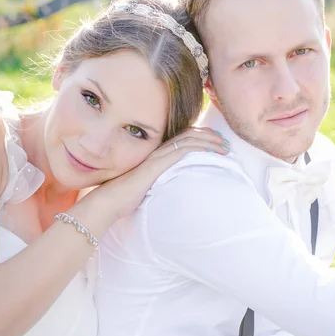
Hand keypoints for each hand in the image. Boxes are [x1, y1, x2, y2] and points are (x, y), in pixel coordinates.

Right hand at [98, 127, 229, 219]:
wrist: (109, 201)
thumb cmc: (124, 198)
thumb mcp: (147, 187)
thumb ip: (158, 183)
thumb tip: (169, 190)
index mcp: (156, 155)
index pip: (182, 138)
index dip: (201, 137)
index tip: (216, 143)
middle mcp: (158, 151)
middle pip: (189, 134)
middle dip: (210, 136)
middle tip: (225, 143)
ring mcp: (158, 156)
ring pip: (189, 139)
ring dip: (210, 142)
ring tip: (225, 148)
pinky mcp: (158, 164)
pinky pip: (183, 150)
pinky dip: (200, 148)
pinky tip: (212, 152)